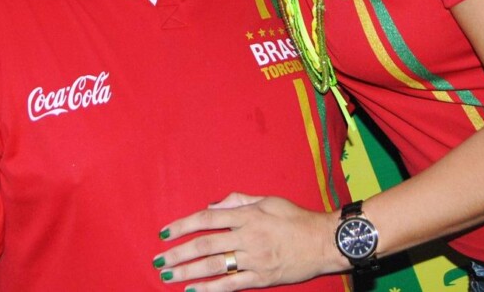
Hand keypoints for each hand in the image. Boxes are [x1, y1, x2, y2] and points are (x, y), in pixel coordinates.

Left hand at [152, 193, 341, 289]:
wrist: (324, 241)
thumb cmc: (295, 218)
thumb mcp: (267, 200)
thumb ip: (238, 201)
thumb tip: (212, 206)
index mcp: (247, 216)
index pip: (206, 219)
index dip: (182, 226)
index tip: (164, 233)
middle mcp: (247, 236)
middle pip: (205, 245)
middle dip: (179, 253)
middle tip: (159, 260)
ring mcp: (254, 259)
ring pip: (214, 266)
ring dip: (188, 272)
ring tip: (168, 276)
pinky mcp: (262, 277)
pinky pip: (232, 284)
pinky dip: (211, 288)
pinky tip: (194, 290)